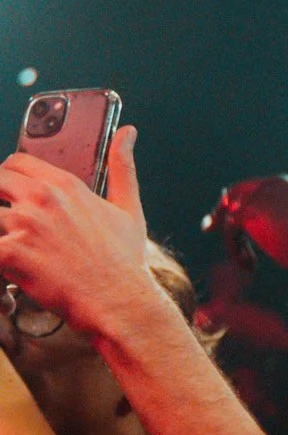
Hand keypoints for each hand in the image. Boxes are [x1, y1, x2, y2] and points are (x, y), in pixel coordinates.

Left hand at [0, 126, 159, 337]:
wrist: (121, 302)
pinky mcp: (10, 253)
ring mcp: (24, 224)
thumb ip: (123, 167)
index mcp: (66, 185)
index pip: (16, 163)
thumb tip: (128, 132)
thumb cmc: (124, 261)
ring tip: (14, 248)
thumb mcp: (128, 209)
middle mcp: (42, 199)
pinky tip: (7, 264)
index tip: (11, 193)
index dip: (9, 178)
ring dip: (0, 231)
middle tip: (9, 224)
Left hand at [210, 174, 287, 277]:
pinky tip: (249, 265)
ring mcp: (266, 191)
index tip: (234, 217)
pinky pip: (232, 227)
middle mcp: (280, 182)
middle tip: (209, 226)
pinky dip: (235, 248)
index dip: (246, 202)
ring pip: (234, 212)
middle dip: (222, 210)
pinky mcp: (253, 206)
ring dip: (234, 240)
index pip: (264, 188)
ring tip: (247, 263)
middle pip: (239, 190)